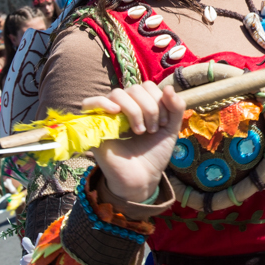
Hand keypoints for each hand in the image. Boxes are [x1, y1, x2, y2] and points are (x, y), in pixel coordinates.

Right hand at [83, 82, 184, 203]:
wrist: (142, 178)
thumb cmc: (154, 153)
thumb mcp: (171, 128)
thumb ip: (176, 107)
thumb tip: (169, 87)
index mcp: (140, 104)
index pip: (146, 86)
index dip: (159, 100)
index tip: (164, 123)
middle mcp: (123, 106)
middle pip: (134, 89)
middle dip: (150, 108)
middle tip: (153, 129)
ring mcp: (107, 115)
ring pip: (117, 94)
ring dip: (134, 110)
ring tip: (140, 131)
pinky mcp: (93, 126)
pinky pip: (89, 103)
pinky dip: (102, 102)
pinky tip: (115, 112)